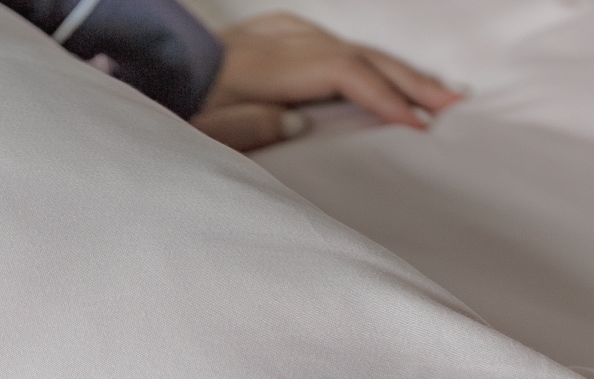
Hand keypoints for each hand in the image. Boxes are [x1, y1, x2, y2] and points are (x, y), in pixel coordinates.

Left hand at [195, 12, 463, 150]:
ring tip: (434, 93)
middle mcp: (275, 39)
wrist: (140, 72)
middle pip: (356, 55)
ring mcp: (275, 32)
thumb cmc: (169, 109)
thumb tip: (300, 124)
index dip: (382, 96)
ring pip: (350, 48)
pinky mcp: (271, 34)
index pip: (341, 72)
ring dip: (394, 70)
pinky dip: (365, 61)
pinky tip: (383, 75)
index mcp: (261, 64)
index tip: (417, 123)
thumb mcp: (198, 131)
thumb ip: (247, 128)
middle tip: (453, 104)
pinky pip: (332, 44)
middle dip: (408, 80)